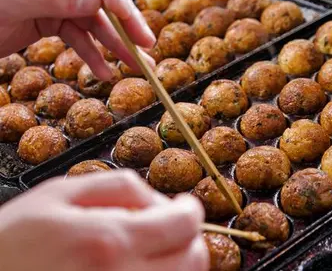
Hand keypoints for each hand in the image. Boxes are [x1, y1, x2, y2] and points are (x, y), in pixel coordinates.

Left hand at [0, 0, 155, 79]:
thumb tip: (97, 0)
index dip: (123, 8)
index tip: (140, 32)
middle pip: (101, 6)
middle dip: (126, 31)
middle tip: (147, 53)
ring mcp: (53, 3)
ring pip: (92, 25)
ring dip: (113, 49)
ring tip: (133, 68)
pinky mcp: (47, 21)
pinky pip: (77, 39)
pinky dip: (91, 56)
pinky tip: (103, 72)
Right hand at [0, 170, 208, 270]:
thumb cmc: (10, 245)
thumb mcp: (58, 195)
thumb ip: (117, 186)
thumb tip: (157, 198)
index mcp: (110, 242)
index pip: (184, 224)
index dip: (191, 209)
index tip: (184, 205)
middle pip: (194, 259)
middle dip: (189, 236)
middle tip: (170, 226)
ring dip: (179, 260)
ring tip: (153, 247)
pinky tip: (139, 267)